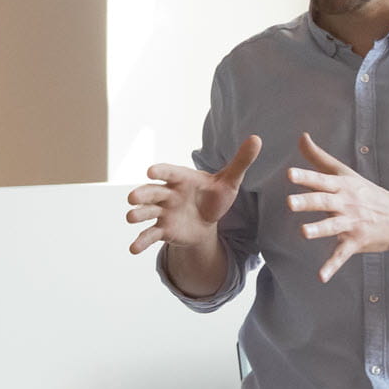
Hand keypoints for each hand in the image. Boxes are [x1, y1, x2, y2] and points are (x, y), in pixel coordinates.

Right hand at [126, 136, 260, 253]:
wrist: (206, 222)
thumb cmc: (215, 197)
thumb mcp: (229, 182)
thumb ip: (241, 162)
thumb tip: (257, 139)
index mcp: (181, 179)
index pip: (169, 173)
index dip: (160, 172)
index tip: (150, 171)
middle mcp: (168, 194)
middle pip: (152, 192)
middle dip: (142, 195)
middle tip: (132, 198)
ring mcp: (163, 212)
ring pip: (147, 212)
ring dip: (137, 214)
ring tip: (130, 218)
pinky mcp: (162, 230)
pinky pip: (150, 235)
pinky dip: (140, 242)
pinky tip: (133, 249)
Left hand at [287, 132, 388, 282]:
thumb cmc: (367, 192)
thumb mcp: (345, 173)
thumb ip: (319, 158)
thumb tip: (301, 136)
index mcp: (341, 186)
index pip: (321, 180)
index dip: (306, 176)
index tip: (290, 173)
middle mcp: (346, 203)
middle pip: (324, 202)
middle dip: (307, 202)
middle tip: (289, 202)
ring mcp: (352, 223)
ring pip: (332, 227)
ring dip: (319, 230)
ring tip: (303, 232)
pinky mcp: (356, 242)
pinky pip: (342, 255)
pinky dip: (332, 266)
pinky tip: (320, 277)